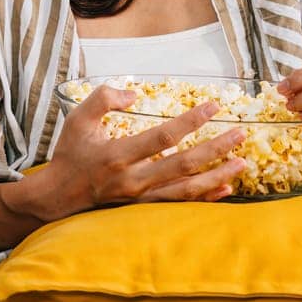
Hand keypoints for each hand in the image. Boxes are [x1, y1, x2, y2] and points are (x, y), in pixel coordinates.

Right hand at [39, 85, 247, 215]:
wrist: (59, 196)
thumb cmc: (70, 153)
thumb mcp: (78, 118)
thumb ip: (103, 98)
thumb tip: (134, 94)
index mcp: (118, 155)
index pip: (164, 137)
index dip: (191, 121)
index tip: (214, 106)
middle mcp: (134, 180)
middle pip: (184, 164)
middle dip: (216, 149)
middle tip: (240, 134)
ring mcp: (142, 197)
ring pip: (187, 189)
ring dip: (217, 175)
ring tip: (242, 162)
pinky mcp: (145, 207)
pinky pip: (181, 203)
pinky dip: (206, 196)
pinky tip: (226, 187)